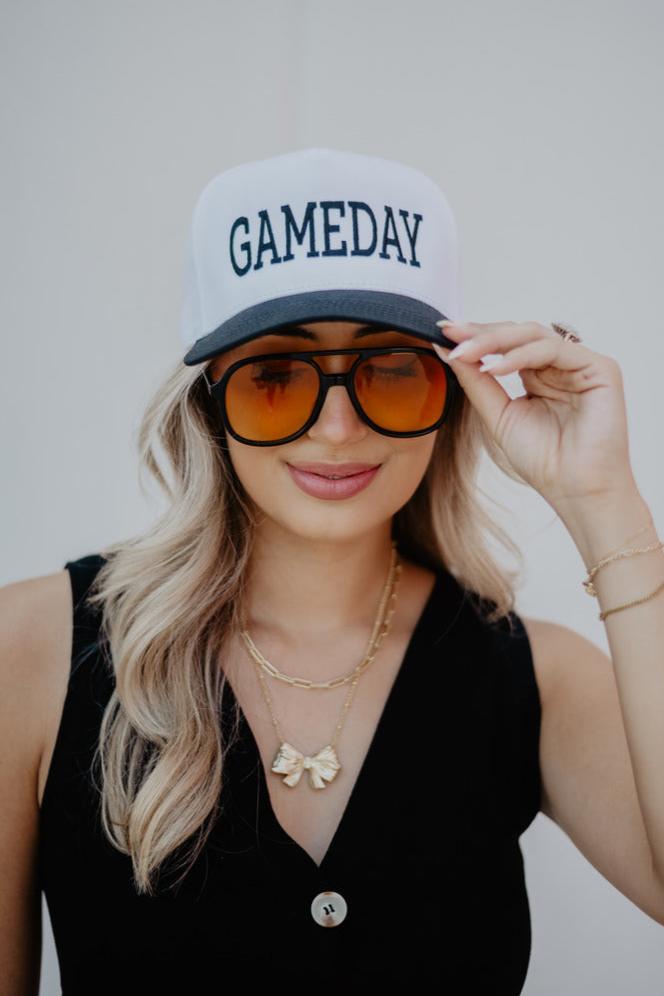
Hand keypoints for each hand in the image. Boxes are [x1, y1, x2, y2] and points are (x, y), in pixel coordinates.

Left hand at [433, 320, 637, 509]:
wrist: (575, 490)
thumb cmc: (544, 461)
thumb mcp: (498, 415)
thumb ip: (476, 382)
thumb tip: (447, 350)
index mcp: (539, 374)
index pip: (506, 344)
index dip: (475, 336)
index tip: (442, 332)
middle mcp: (560, 365)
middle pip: (518, 333)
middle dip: (481, 333)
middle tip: (450, 334)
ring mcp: (581, 364)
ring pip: (533, 334)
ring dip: (495, 341)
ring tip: (466, 353)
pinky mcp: (600, 368)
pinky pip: (553, 349)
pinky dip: (520, 356)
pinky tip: (494, 369)